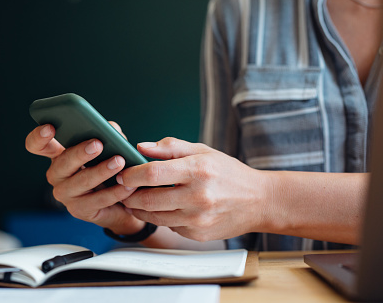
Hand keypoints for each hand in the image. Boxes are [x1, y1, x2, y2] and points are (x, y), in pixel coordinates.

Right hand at [25, 122, 144, 234]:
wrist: (118, 203)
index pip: (37, 145)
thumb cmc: (108, 168)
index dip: (39, 136)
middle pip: (62, 162)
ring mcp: (65, 194)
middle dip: (80, 153)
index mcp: (58, 154)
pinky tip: (127, 185)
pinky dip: (115, 192)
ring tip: (119, 162)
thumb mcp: (108, 147)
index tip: (49, 127)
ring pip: (81, 181)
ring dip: (101, 171)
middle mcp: (57, 174)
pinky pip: (98, 200)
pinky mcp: (79, 210)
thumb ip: (108, 134)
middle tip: (98, 144)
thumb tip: (111, 128)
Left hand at [118, 137, 269, 241]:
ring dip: (140, 208)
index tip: (123, 173)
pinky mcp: (198, 234)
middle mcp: (198, 197)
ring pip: (155, 217)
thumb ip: (170, 147)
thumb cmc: (229, 173)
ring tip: (135, 199)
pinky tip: (164, 208)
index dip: (132, 174)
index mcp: (198, 170)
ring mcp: (198, 219)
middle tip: (123, 189)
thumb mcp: (203, 151)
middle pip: (148, 199)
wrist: (259, 201)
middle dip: (130, 194)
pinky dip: (162, 217)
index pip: (153, 173)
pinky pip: (169, 226)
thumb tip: (140, 147)